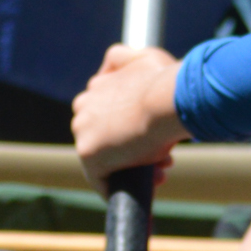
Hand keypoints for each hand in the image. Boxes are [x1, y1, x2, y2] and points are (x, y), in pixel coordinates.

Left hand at [74, 44, 186, 183]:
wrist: (167, 98)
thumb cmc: (164, 80)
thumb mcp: (144, 57)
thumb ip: (124, 60)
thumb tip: (110, 68)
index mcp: (96, 88)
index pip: (109, 118)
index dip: (133, 131)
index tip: (155, 138)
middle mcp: (83, 107)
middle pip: (109, 139)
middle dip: (135, 150)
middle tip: (164, 158)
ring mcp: (83, 130)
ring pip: (108, 159)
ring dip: (133, 168)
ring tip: (161, 173)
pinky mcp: (88, 153)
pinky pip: (101, 180)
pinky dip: (118, 190)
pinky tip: (141, 193)